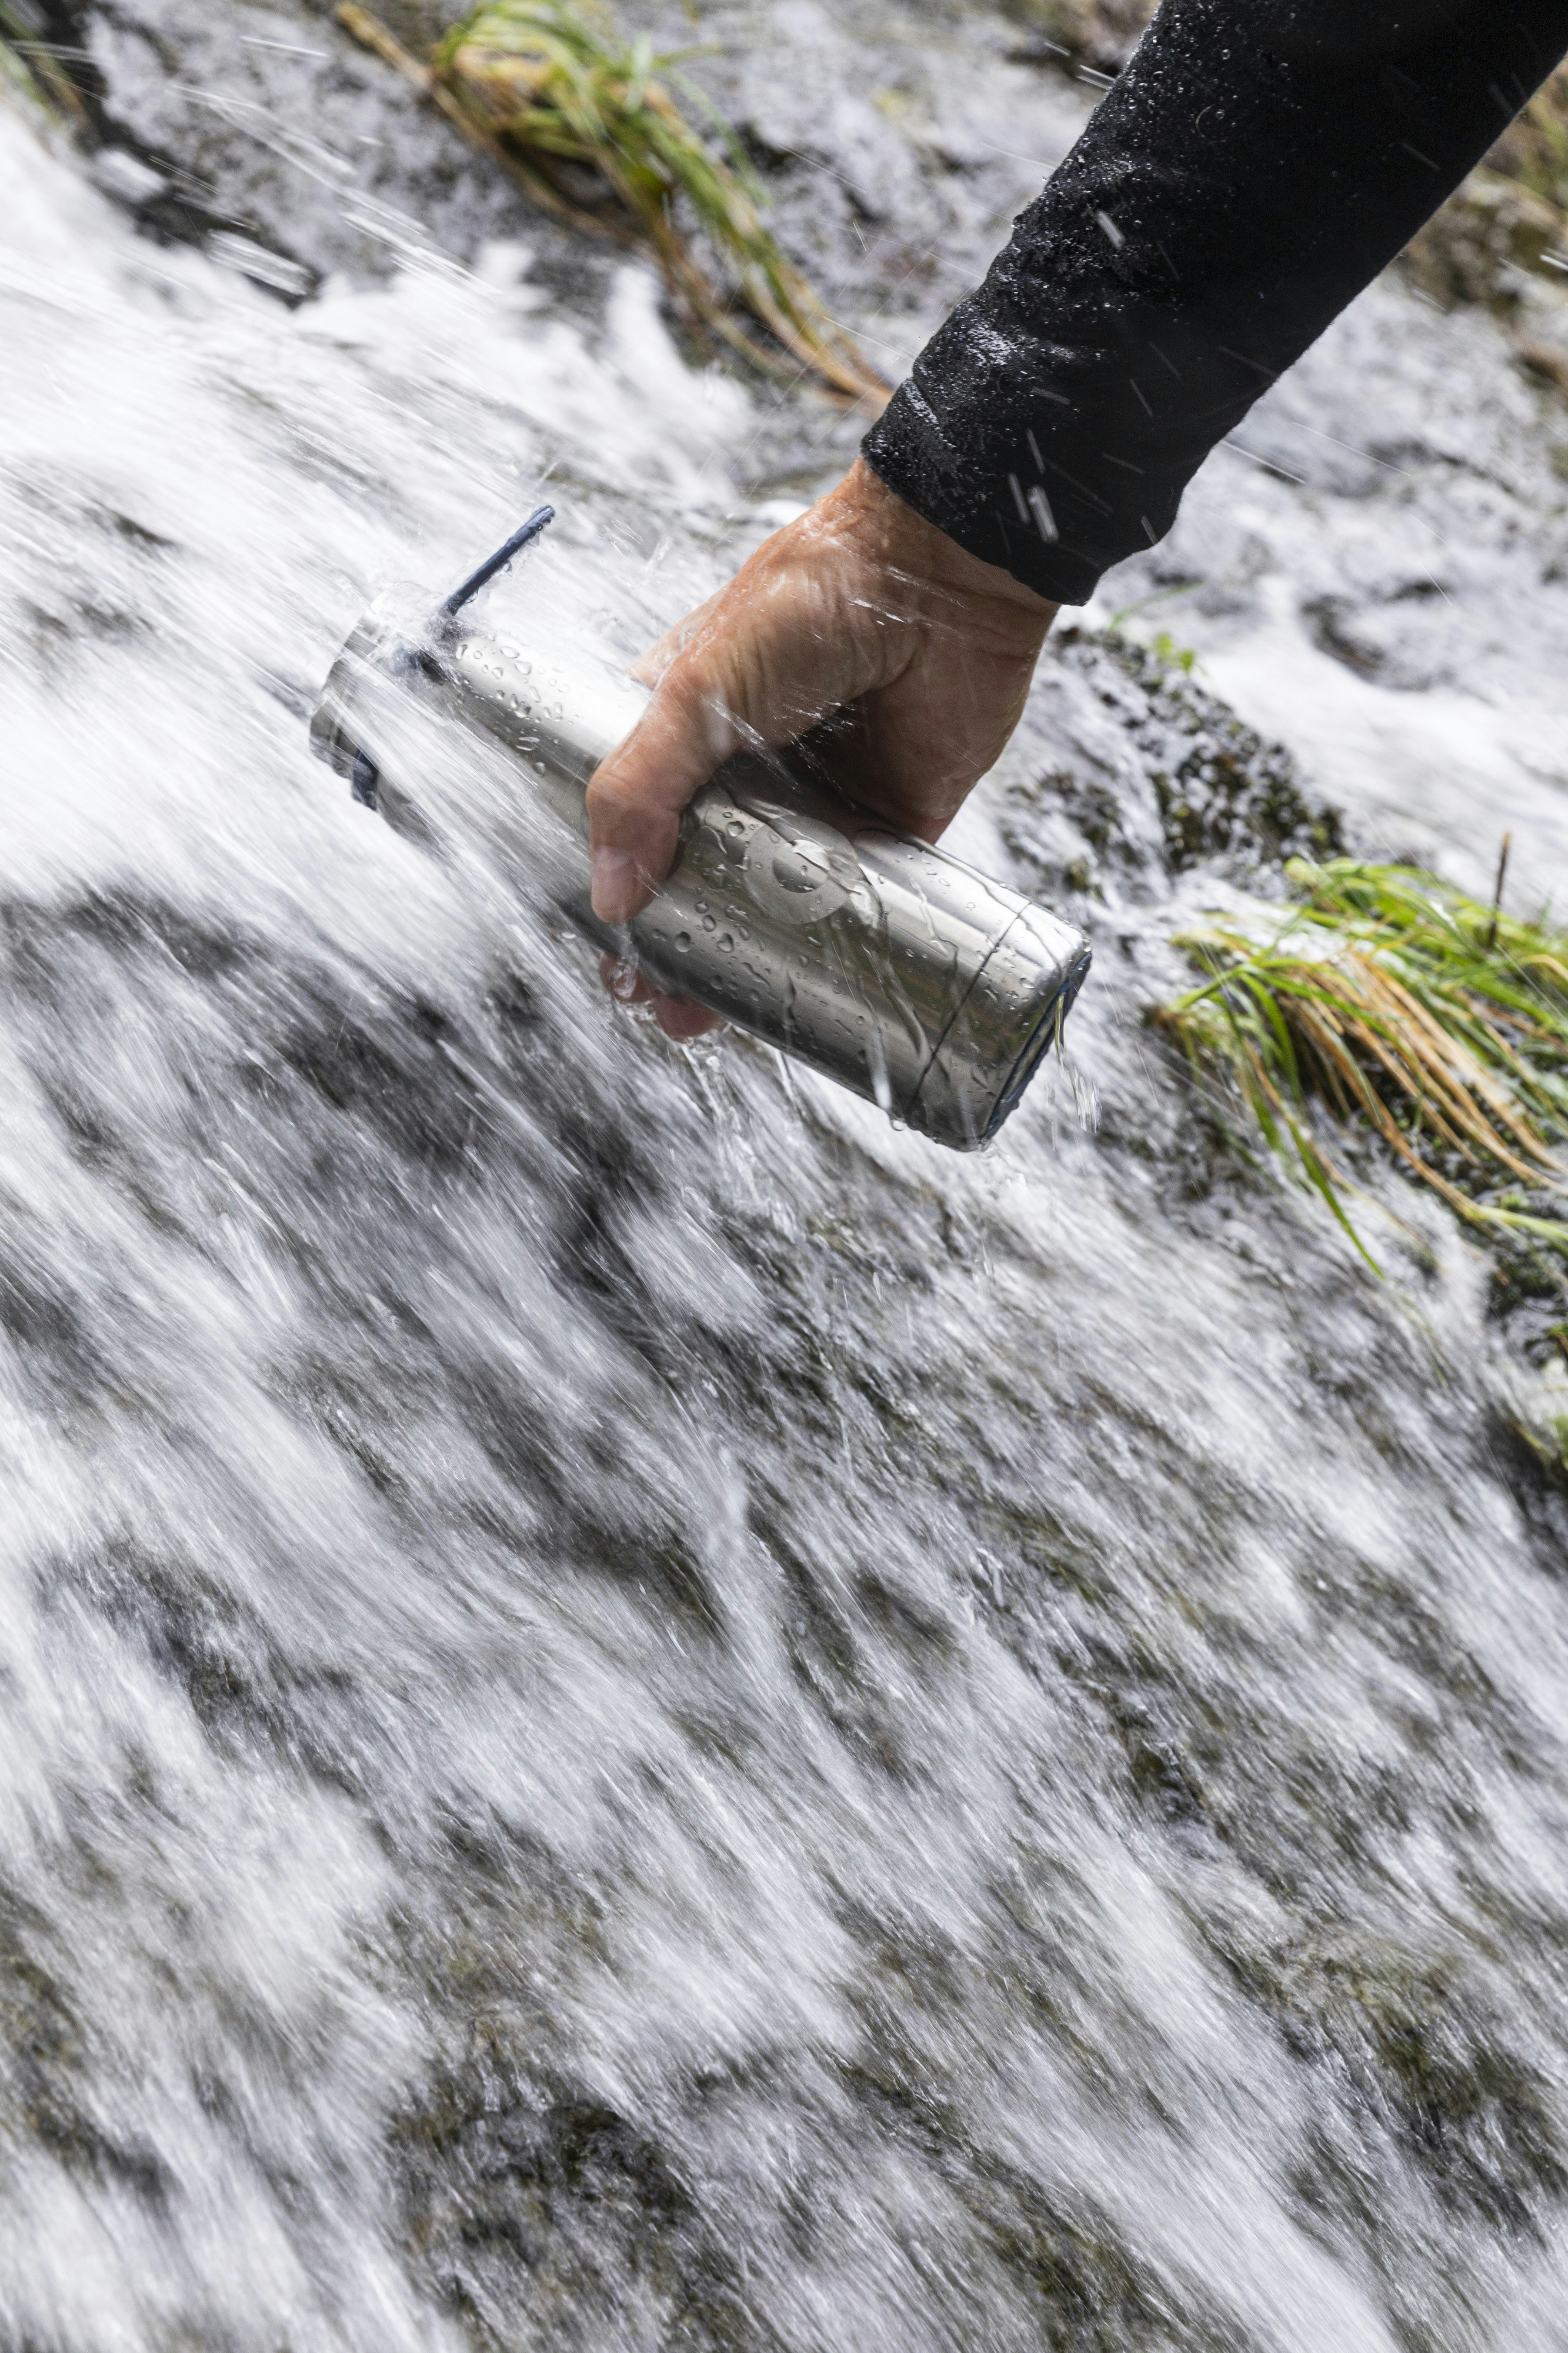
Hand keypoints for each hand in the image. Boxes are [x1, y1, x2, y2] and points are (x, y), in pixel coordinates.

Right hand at [586, 454, 1058, 1036]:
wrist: (942, 573)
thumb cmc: (812, 598)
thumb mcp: (700, 689)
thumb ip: (644, 788)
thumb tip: (610, 895)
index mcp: (688, 727)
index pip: (634, 819)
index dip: (617, 885)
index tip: (608, 947)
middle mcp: (749, 771)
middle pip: (698, 874)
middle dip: (675, 941)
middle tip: (657, 998)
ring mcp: (819, 801)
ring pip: (772, 901)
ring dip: (744, 959)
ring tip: (710, 1015)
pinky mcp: (889, 823)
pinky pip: (858, 900)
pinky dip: (833, 948)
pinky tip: (807, 994)